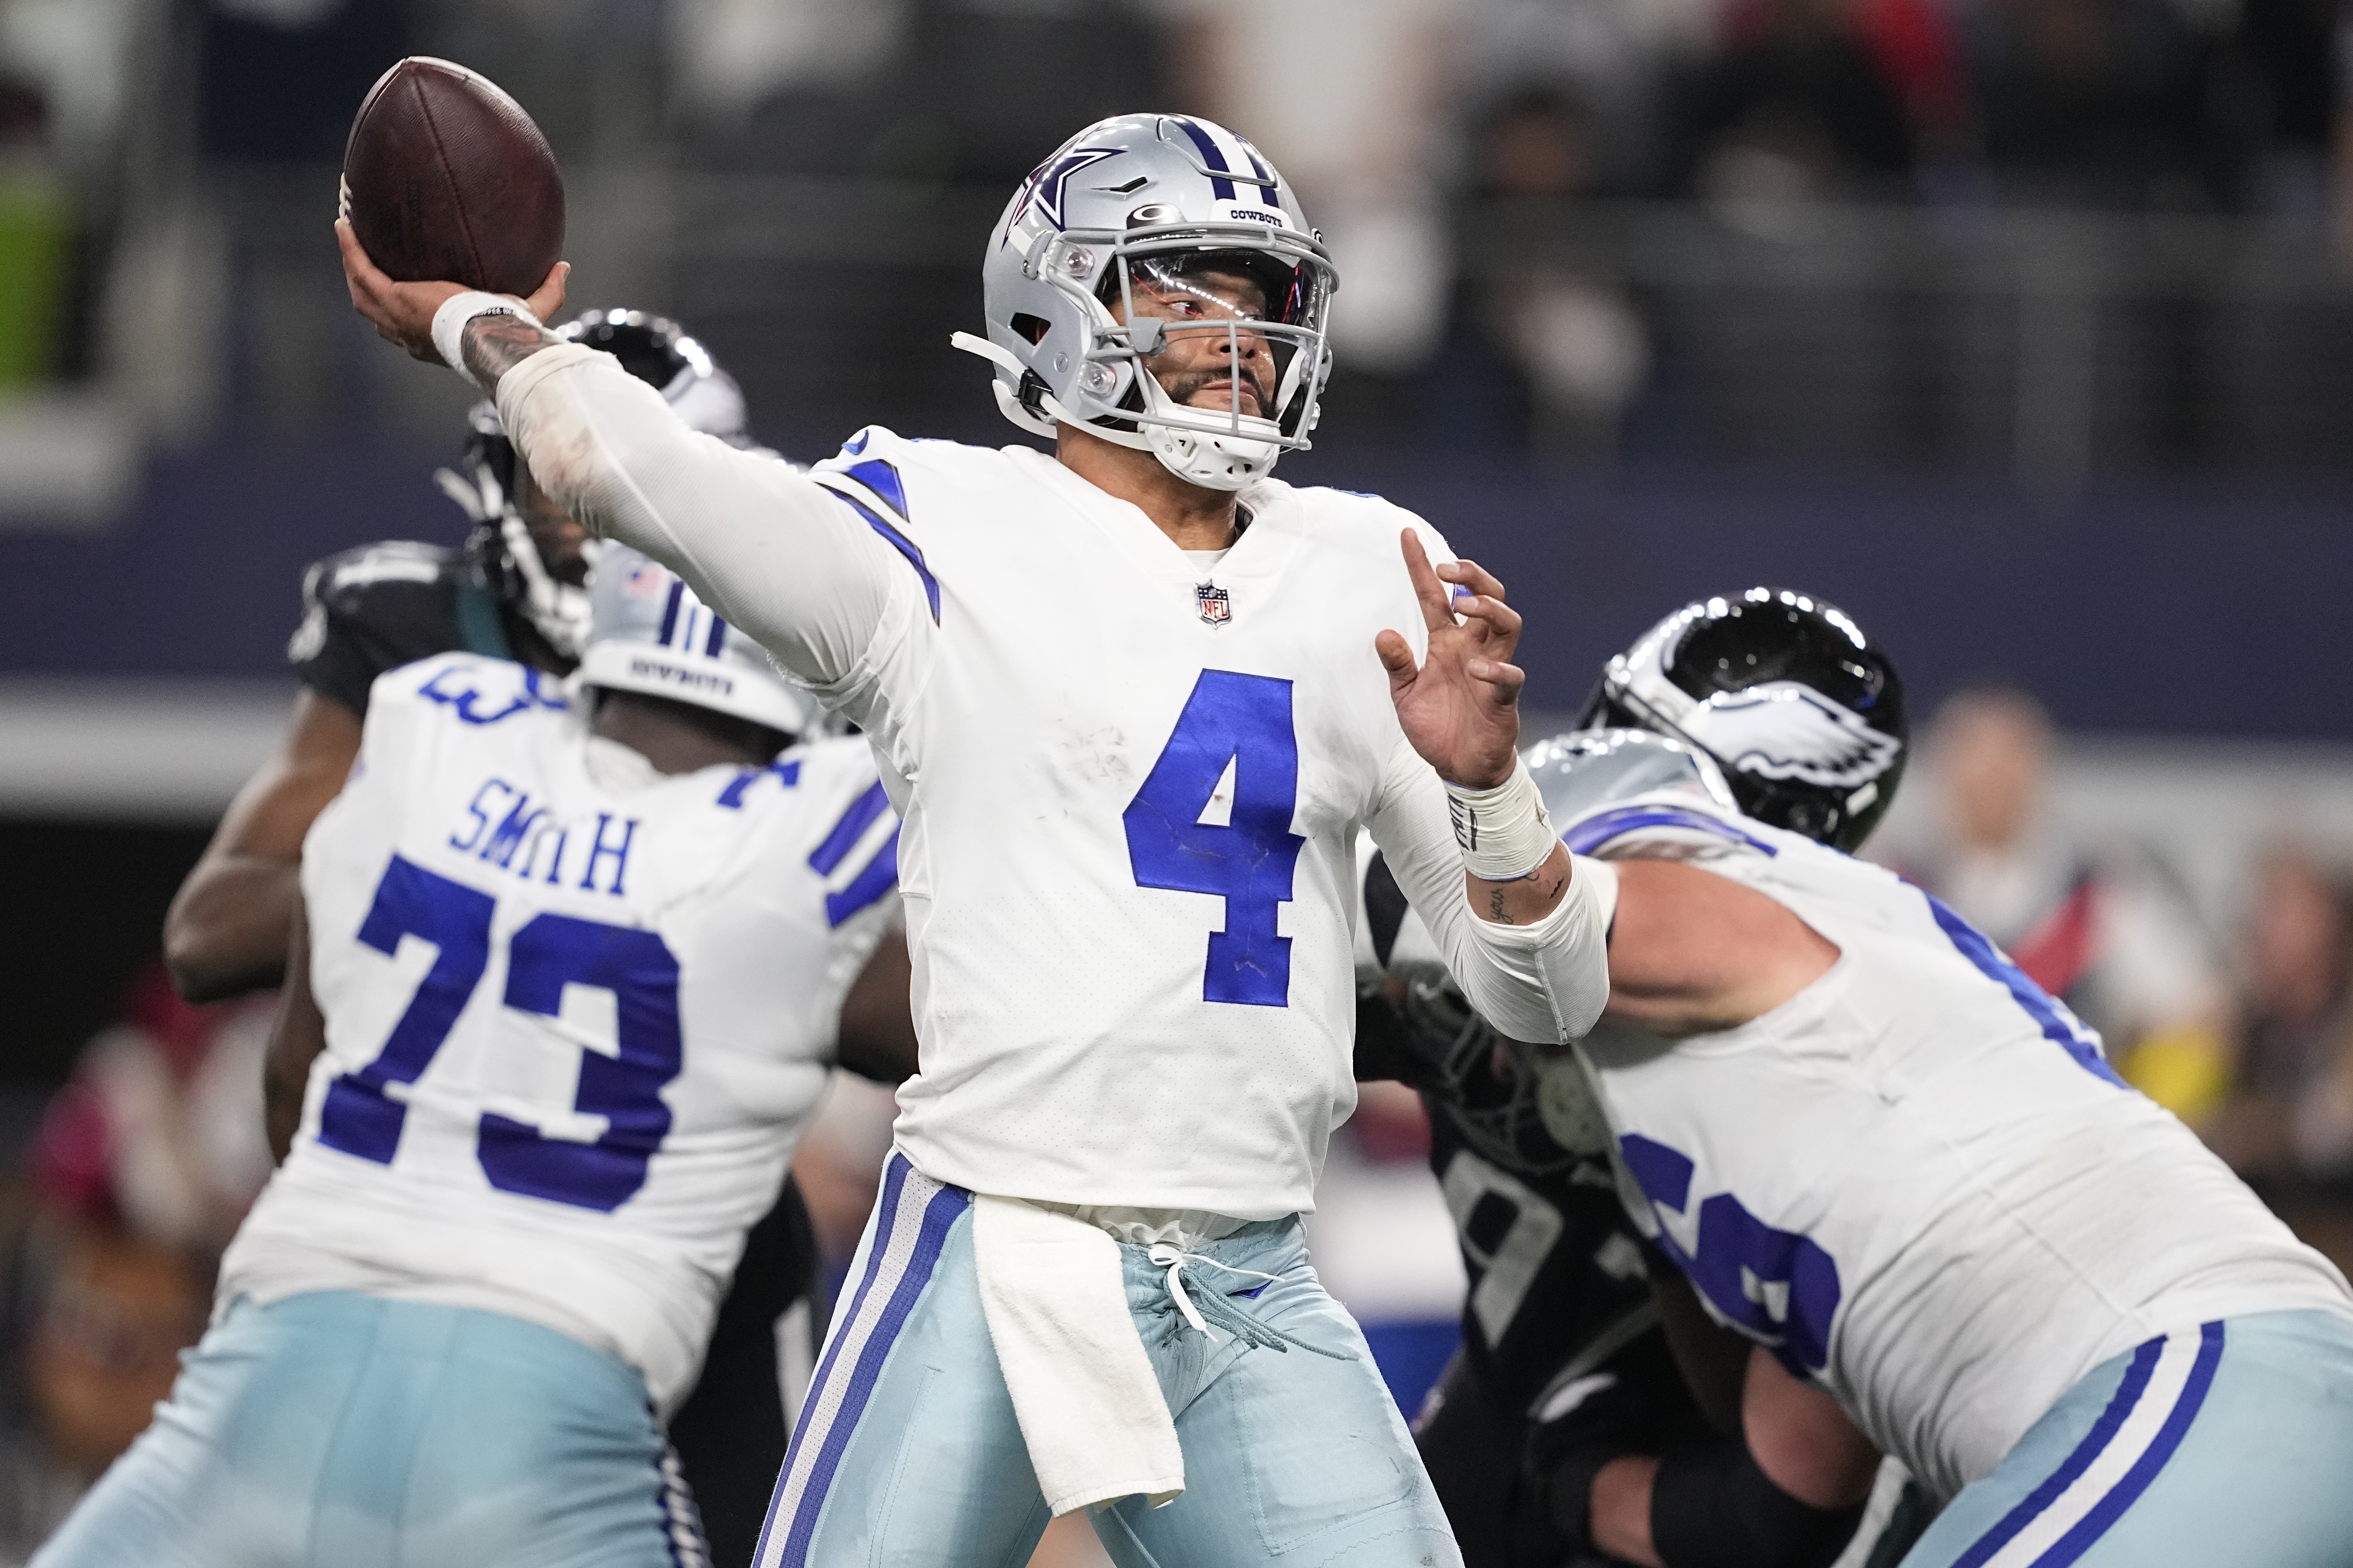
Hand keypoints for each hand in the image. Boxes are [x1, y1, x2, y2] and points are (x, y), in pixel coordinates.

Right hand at [336, 218, 568, 365]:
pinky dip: (351, 249)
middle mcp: (409, 334)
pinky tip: (344, 225)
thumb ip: (547, 291)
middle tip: (361, 260)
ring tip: (347, 236)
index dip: (401, 315)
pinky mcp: (392, 298)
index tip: (402, 292)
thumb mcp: (529, 309)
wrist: (490, 335)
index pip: (410, 330)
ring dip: (352, 265)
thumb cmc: (508, 331)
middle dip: (365, 287)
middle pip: (377, 313)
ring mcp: (396, 317)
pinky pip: (362, 269)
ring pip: (362, 293)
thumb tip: (563, 267)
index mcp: (435, 340)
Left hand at [1375, 530, 1526, 788]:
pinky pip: (1510, 675)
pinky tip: (1477, 669)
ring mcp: (1491, 669)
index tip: (1406, 536)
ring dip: (1488, 608)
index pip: (1434, 597)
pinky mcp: (1504, 697)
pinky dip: (1495, 670)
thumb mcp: (1405, 695)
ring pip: (1507, 623)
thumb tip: (1383, 634)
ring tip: (1464, 606)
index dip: (1421, 566)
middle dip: (1470, 576)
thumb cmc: (1437, 727)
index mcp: (1446, 643)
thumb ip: (1397, 665)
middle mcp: (1473, 648)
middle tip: (1447, 571)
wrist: (1460, 768)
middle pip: (1485, 596)